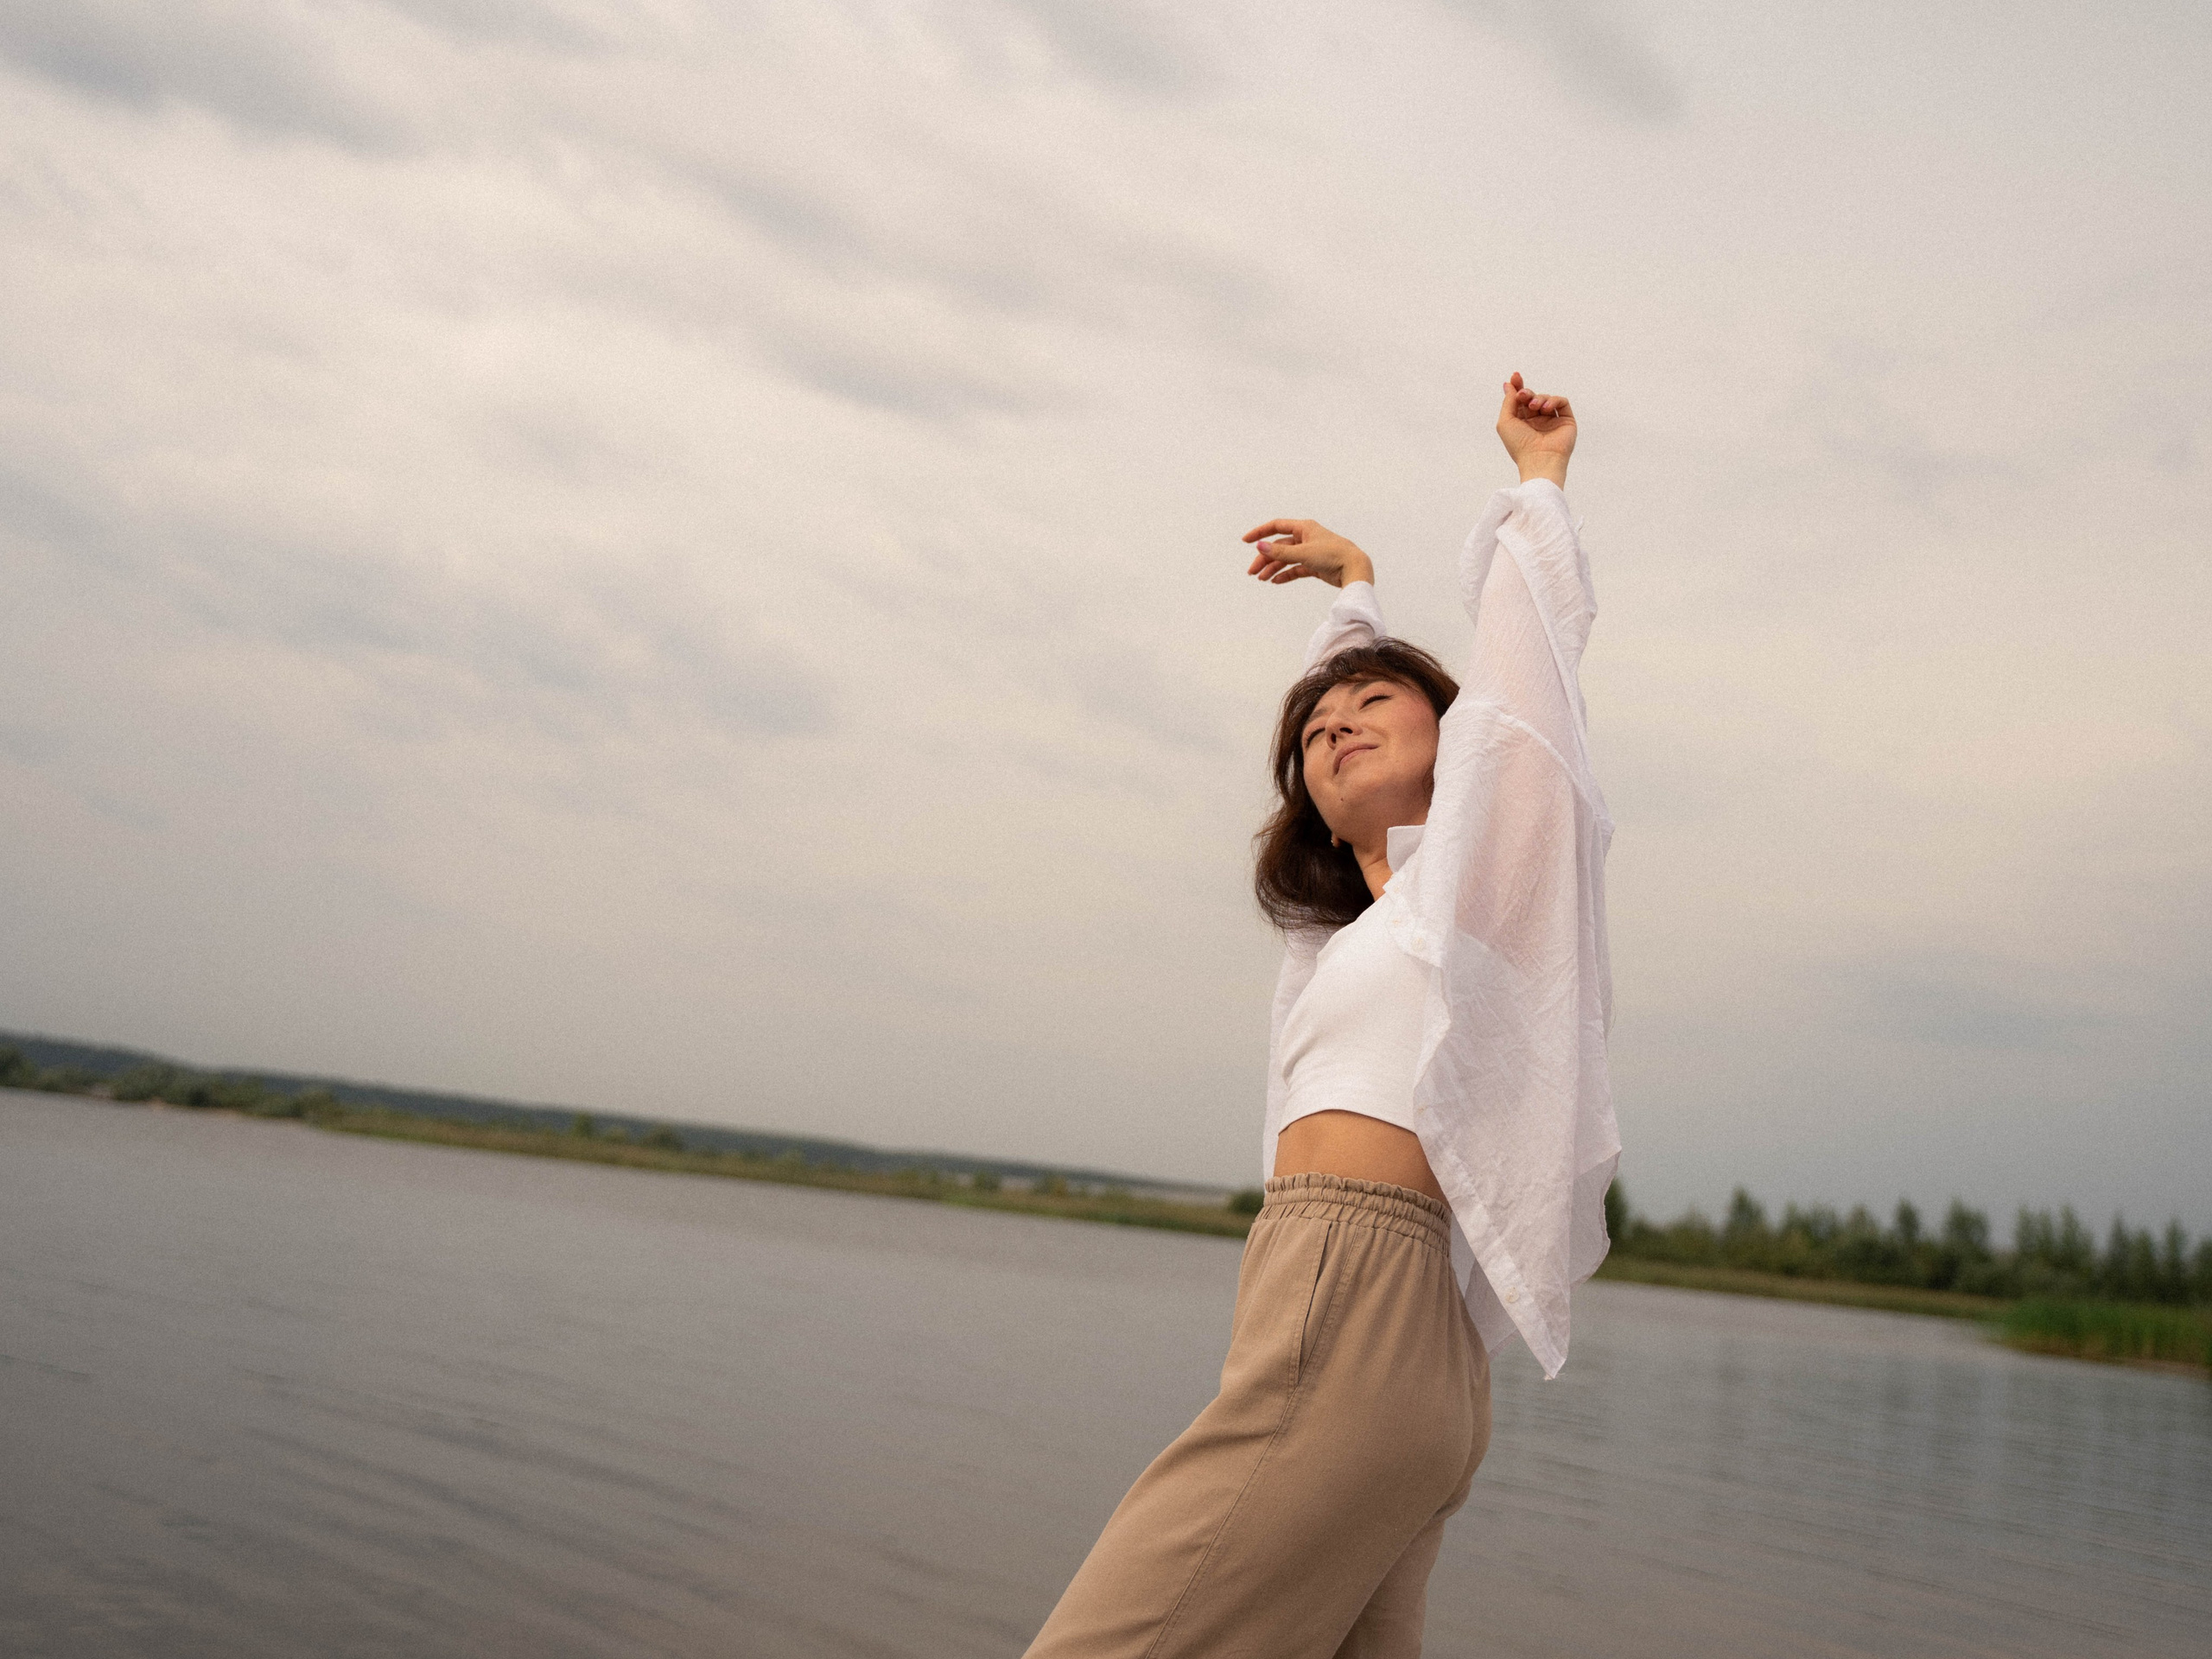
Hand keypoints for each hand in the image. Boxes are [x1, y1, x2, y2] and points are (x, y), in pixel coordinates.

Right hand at [1240, 519, 1374, 588]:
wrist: (1355, 569)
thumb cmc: (1333, 555)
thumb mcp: (1303, 553)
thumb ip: (1280, 551)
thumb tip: (1259, 546)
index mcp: (1304, 528)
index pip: (1276, 526)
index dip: (1260, 533)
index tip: (1246, 541)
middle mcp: (1306, 538)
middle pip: (1279, 546)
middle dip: (1265, 558)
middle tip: (1252, 572)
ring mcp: (1310, 552)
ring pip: (1286, 559)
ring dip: (1273, 568)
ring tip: (1262, 578)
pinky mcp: (1315, 565)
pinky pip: (1295, 569)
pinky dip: (1286, 575)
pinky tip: (1276, 581)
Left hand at [1496, 371, 1574, 487]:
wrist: (1539, 460)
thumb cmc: (1519, 445)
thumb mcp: (1505, 422)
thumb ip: (1508, 402)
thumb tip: (1509, 386)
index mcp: (1522, 423)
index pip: (1520, 401)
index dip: (1518, 387)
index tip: (1514, 377)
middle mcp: (1537, 422)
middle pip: (1532, 397)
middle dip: (1526, 392)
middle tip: (1523, 395)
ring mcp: (1552, 421)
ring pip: (1546, 398)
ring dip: (1539, 398)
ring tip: (1534, 406)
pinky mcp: (1566, 421)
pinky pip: (1562, 402)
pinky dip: (1554, 400)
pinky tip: (1546, 408)